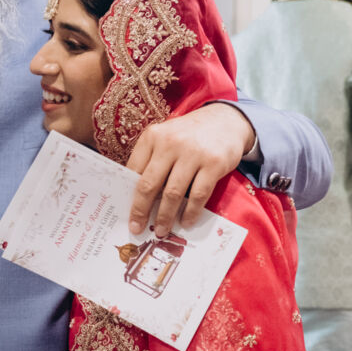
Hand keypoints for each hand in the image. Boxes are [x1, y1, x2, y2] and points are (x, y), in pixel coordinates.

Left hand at [127, 103, 254, 235]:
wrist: (225, 120)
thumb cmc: (189, 135)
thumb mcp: (165, 138)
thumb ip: (151, 160)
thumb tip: (138, 198)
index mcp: (152, 137)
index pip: (133, 171)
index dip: (128, 196)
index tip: (126, 214)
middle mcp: (170, 143)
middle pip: (149, 184)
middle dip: (141, 211)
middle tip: (137, 228)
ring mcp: (193, 153)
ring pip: (173, 193)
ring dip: (165, 217)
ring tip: (161, 231)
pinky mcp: (214, 163)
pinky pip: (198, 195)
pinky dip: (190, 212)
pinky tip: (186, 221)